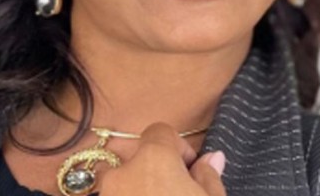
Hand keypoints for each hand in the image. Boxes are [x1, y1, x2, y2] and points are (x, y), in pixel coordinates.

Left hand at [99, 122, 226, 195]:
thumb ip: (209, 176)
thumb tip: (212, 158)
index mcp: (153, 159)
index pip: (160, 131)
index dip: (179, 147)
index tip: (191, 169)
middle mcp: (122, 172)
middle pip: (141, 159)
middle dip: (159, 173)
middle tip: (178, 192)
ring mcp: (107, 194)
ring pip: (126, 182)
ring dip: (142, 189)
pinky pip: (117, 195)